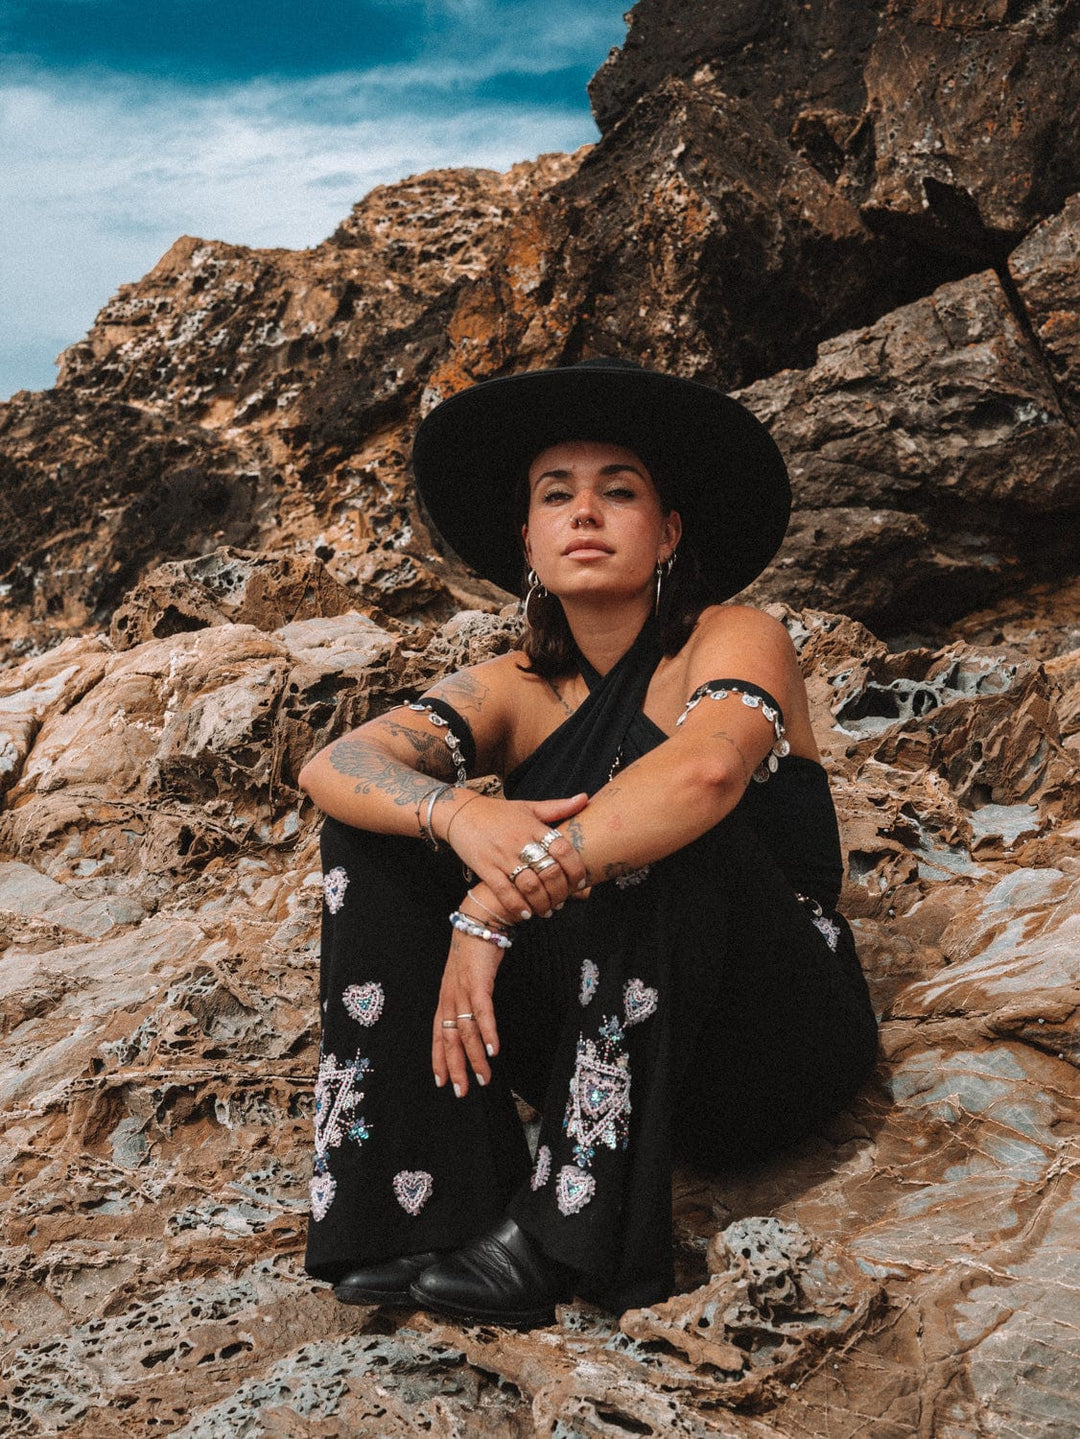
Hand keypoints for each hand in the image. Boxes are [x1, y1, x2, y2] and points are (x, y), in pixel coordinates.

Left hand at [432, 927, 502, 1096]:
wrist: (477, 923)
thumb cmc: (473, 954)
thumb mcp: (465, 982)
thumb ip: (467, 1002)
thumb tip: (474, 1025)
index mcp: (445, 1000)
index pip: (437, 1036)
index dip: (439, 1060)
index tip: (441, 1082)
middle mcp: (450, 998)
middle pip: (449, 1039)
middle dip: (455, 1067)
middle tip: (461, 1091)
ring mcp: (462, 991)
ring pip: (466, 1031)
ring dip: (475, 1057)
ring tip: (484, 1077)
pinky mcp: (478, 982)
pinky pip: (482, 1012)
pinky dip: (488, 1032)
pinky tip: (494, 1049)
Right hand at [436, 791, 588, 919]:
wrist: (460, 813)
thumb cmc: (498, 812)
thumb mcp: (529, 807)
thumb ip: (558, 807)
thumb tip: (585, 798)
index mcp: (533, 827)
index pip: (563, 849)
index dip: (576, 869)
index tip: (580, 882)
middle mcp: (520, 842)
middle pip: (549, 872)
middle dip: (560, 892)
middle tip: (564, 901)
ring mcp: (502, 856)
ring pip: (530, 886)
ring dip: (543, 903)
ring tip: (548, 910)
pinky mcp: (485, 868)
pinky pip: (504, 892)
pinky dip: (518, 906)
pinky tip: (527, 914)